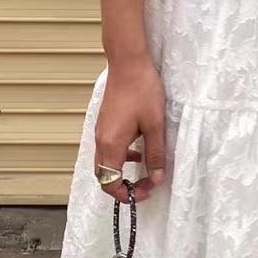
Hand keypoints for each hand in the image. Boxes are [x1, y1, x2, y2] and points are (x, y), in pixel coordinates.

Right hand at [94, 56, 166, 203]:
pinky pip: (108, 149)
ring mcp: (100, 131)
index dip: (125, 194)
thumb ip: (155, 155)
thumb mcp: (155, 126)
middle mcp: (101, 140)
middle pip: (103, 176)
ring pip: (105, 163)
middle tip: (145, 187)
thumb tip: (157, 179)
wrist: (128, 63)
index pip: (109, 183)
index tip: (145, 193)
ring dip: (121, 172)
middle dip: (122, 187)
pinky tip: (139, 150)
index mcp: (111, 144)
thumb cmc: (142, 90)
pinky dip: (121, 157)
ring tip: (145, 171)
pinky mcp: (105, 123)